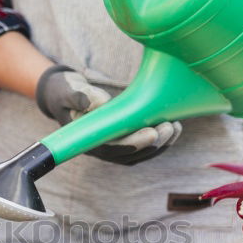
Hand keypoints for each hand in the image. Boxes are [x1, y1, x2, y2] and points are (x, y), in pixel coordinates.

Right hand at [35, 65, 181, 164]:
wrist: (66, 93)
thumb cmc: (66, 91)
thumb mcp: (68, 89)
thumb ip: (79, 96)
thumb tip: (99, 103)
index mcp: (87, 140)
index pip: (112, 149)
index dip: (133, 145)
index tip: (151, 133)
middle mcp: (102, 147)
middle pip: (131, 154)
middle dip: (154, 143)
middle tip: (170, 127)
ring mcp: (114, 145)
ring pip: (141, 152)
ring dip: (161, 143)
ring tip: (176, 127)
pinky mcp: (125, 138)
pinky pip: (145, 145)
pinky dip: (161, 139)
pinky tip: (174, 126)